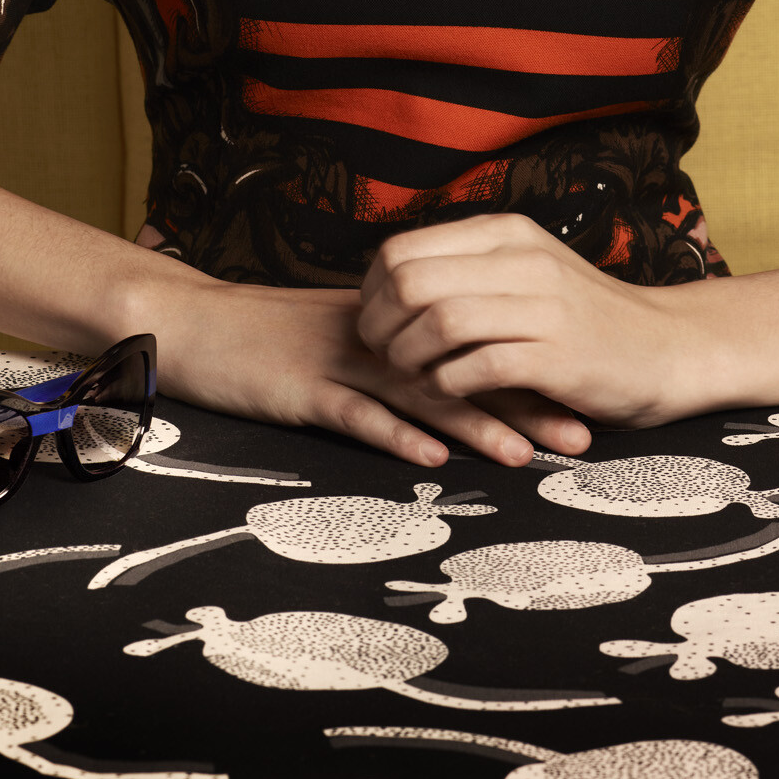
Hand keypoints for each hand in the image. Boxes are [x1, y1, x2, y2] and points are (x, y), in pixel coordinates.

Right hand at [151, 275, 592, 470]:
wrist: (193, 323)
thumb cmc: (266, 336)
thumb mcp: (339, 334)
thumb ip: (394, 346)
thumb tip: (451, 367)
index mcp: (394, 323)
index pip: (474, 341)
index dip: (529, 368)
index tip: (584, 394)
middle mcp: (379, 339)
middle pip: (464, 369)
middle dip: (525, 403)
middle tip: (581, 434)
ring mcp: (341, 364)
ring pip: (420, 393)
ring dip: (475, 426)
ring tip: (526, 455)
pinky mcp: (304, 389)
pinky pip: (355, 414)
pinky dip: (393, 434)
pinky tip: (431, 455)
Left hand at [356, 213, 700, 428]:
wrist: (668, 347)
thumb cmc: (585, 316)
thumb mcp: (526, 269)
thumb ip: (469, 267)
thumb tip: (387, 283)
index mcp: (505, 232)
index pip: (402, 250)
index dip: (372, 293)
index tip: (377, 323)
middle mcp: (521, 258)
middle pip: (411, 283)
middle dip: (380, 327)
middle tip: (385, 356)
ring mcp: (542, 306)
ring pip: (439, 322)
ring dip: (409, 359)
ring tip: (413, 377)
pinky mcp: (557, 357)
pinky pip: (476, 368)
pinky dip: (447, 386)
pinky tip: (449, 394)